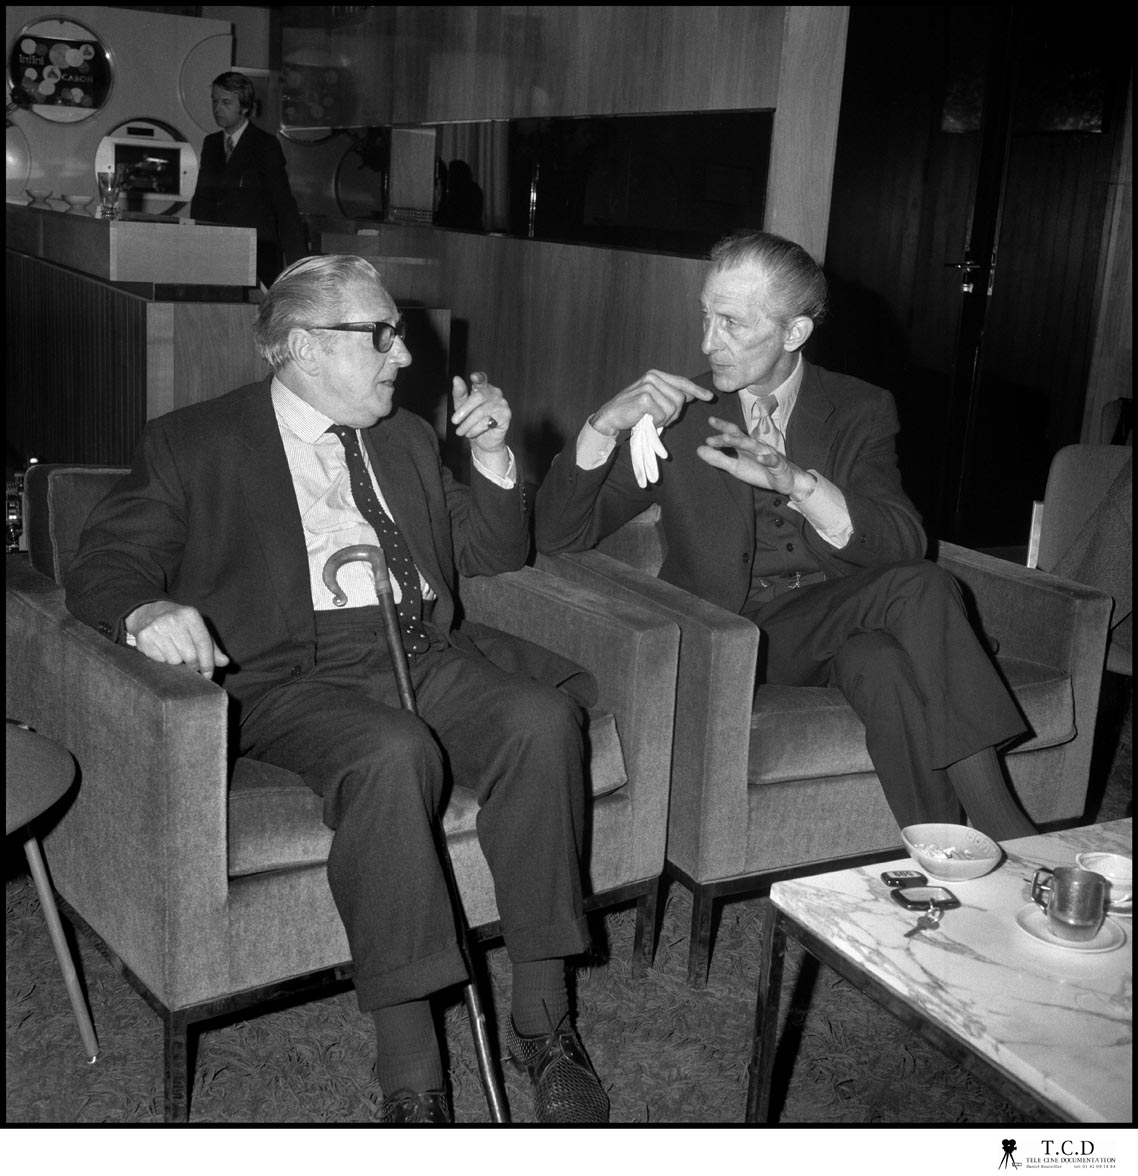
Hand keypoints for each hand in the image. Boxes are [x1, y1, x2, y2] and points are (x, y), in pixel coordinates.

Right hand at [124, 600, 229, 678]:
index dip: (208, 663)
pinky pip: (160, 660)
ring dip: (177, 661)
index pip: (204, 644)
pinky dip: (164, 659)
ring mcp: (157, 627)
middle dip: (193, 665)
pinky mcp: (144, 637)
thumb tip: (225, 662)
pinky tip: (162, 649)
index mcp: (191, 615)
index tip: (208, 675)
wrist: (149, 612)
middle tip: (190, 663)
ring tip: (175, 651)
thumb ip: (212, 647)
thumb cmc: (180, 625)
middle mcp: (173, 619)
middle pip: (190, 656)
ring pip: (174, 660)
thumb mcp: (198, 629)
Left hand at [452, 372, 508, 457]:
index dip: (479, 377)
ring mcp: (502, 404)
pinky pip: (487, 422)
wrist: (483, 442)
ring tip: (460, 431)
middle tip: (454, 421)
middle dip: (464, 410)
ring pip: (481, 411)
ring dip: (467, 423)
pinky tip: (470, 433)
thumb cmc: (472, 422)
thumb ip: (459, 394)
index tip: (473, 377)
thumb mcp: (461, 407)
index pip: (482, 379)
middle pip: (478, 397)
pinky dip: (475, 429)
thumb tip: (456, 378)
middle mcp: (495, 393)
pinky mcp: (506, 416)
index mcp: (484, 388)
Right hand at [590, 370, 712, 436]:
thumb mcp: (652, 399)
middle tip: (659, 419)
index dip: (697, 390)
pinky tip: (646, 421)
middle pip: (680, 398)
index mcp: (655, 375)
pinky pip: (663, 415)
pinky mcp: (645, 398)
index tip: (709, 397)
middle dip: (674, 413)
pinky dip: (656, 422)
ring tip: (651, 419)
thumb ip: (670, 395)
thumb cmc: (632, 410)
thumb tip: (690, 396)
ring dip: (665, 419)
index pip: (682, 382)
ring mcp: (648, 386)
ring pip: (673, 407)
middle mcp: (652, 377)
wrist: (610, 417)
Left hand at [696, 416, 813, 497]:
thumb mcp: (735, 467)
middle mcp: (757, 447)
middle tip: (711, 438)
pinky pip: (772, 461)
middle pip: (741, 438)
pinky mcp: (778, 465)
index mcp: (746, 446)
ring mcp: (768, 455)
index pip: (734, 433)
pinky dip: (766, 459)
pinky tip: (760, 458)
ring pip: (755, 447)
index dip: (723, 427)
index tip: (710, 420)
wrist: (787, 481)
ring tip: (728, 439)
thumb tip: (699, 449)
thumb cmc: (760, 471)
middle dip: (727, 437)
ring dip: (742, 442)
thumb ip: (718, 459)